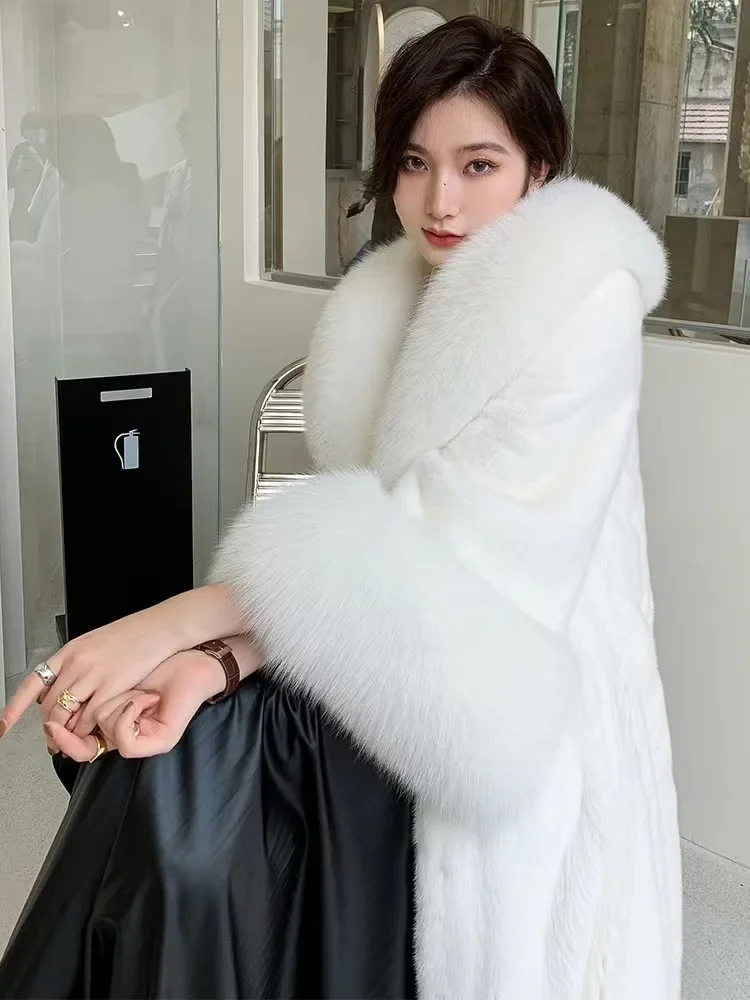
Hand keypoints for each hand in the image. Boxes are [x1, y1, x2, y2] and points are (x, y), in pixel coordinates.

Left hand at [0, 585, 239, 742]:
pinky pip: (89, 717)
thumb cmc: (133, 636)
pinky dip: (87, 729)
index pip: (32, 685)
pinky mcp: (112, 685)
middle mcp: (76, 663)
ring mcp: (93, 674)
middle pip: (49, 707)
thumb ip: (74, 665)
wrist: (160, 628)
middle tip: (55, 740)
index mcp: (69, 652)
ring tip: (74, 740)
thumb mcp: (94, 644)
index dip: (13, 709)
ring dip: (67, 733)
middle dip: (51, 728)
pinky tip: (93, 731)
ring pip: (66, 715)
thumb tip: (58, 685)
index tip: (1, 727)